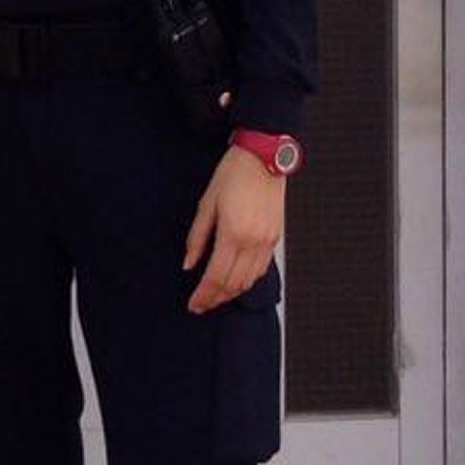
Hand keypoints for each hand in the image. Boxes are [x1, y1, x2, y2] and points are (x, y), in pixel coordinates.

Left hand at [182, 144, 286, 313]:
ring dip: (231, 293)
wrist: (263, 160)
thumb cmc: (233, 175)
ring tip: (215, 297)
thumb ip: (197, 237)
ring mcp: (267, 242)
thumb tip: (189, 263)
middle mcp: (253, 242)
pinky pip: (261, 270)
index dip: (204, 295)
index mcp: (233, 233)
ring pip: (249, 281)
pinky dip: (247, 281)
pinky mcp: (274, 239)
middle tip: (201, 305)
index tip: (193, 304)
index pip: (216, 276)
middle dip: (215, 299)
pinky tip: (235, 282)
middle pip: (233, 284)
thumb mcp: (206, 204)